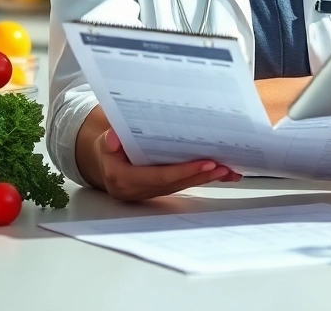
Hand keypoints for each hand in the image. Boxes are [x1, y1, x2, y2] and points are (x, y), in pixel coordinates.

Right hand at [94, 128, 240, 200]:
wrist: (106, 165)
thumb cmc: (108, 150)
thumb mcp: (103, 143)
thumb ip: (109, 142)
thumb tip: (114, 138)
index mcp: (126, 180)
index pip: (160, 177)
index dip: (184, 172)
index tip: (206, 163)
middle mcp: (141, 190)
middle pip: (176, 184)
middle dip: (201, 176)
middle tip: (223, 167)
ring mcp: (152, 192)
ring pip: (182, 186)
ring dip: (206, 179)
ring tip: (228, 170)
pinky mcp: (161, 190)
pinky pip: (183, 185)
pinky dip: (202, 179)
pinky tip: (222, 175)